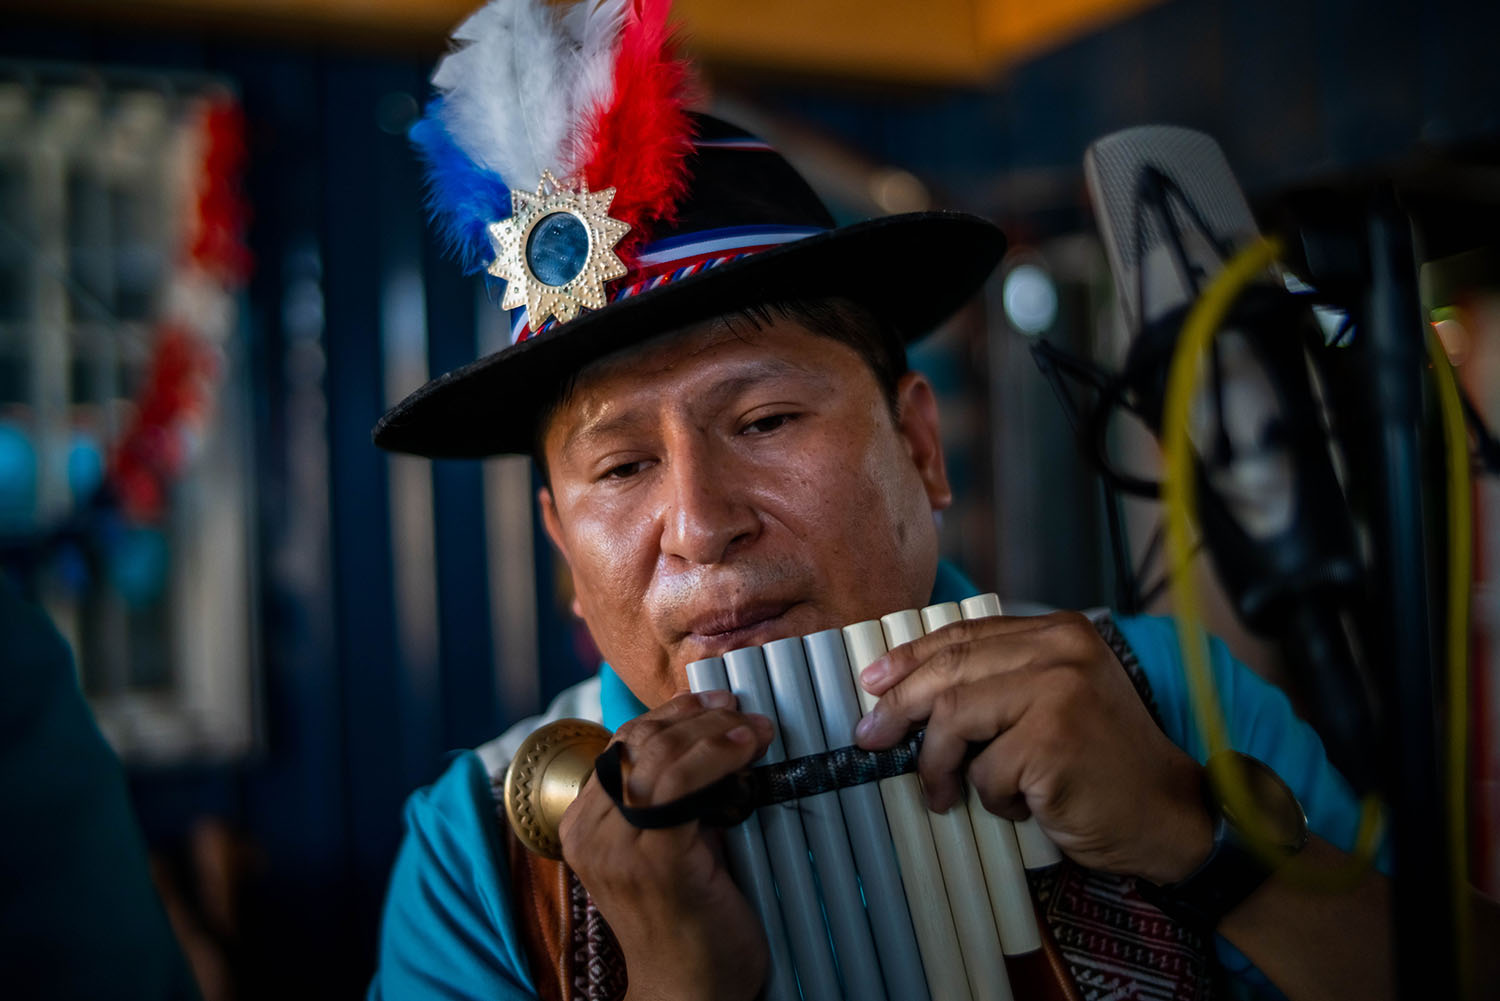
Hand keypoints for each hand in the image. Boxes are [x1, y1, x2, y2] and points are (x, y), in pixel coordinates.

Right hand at [559, 691, 774, 999]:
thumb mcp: (667, 846)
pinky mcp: (653, 862)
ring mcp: (616, 848)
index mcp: (583, 824)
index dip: (670, 713)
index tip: (716, 702)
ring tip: (756, 728)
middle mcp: (588, 832)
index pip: (621, 743)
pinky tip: (748, 751)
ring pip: (658, 757)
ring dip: (713, 731)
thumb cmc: (688, 917)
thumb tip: (710, 736)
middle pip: (637, 743)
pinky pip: (680, 787)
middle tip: (742, 710)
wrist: (691, 991)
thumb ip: (670, 798)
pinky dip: (718, 757)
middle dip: (696, 716)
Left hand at [853, 611, 1213, 884]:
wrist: (1168, 813)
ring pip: (956, 719)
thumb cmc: (1102, 764)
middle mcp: (1062, 651)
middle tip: (873, 738)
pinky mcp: (1055, 742)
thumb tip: (904, 693)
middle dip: (900, 707)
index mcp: (1060, 632)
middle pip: (950, 670)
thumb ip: (998, 683)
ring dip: (940, 765)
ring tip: (946, 792)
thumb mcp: (1053, 703)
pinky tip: (1021, 806)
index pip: (965, 634)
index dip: (910, 657)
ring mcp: (1061, 693)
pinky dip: (992, 798)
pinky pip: (986, 772)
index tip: (873, 682)